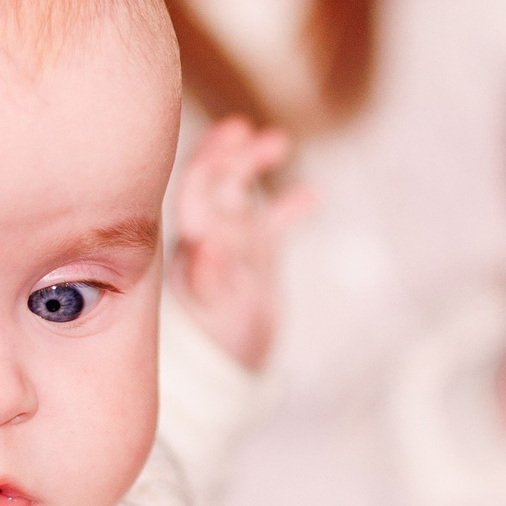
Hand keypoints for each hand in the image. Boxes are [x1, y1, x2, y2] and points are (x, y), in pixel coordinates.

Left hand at [172, 117, 310, 370]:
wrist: (230, 374)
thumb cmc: (216, 345)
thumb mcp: (217, 314)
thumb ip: (212, 278)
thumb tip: (209, 243)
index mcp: (194, 244)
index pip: (197, 190)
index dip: (212, 157)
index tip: (232, 133)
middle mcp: (211, 237)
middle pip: (218, 183)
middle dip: (232, 152)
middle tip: (249, 131)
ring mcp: (235, 245)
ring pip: (244, 196)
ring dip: (256, 168)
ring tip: (278, 142)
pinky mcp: (258, 260)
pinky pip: (273, 227)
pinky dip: (290, 210)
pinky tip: (312, 196)